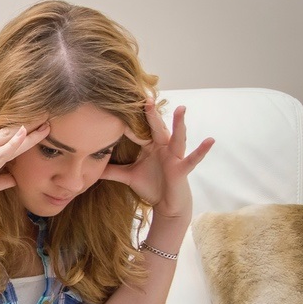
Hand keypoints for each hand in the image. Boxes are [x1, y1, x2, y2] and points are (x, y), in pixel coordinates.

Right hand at [0, 123, 49, 232]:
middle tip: (44, 121)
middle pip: (2, 134)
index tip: (33, 128)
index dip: (15, 132)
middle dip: (25, 127)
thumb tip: (13, 178)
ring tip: (46, 126)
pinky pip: (2, 152)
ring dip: (28, 134)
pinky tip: (27, 133)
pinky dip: (16, 142)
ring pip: (5, 140)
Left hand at [100, 99, 213, 219]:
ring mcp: (174, 156)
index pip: (138, 131)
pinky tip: (210, 140)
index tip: (119, 107)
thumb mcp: (128, 176)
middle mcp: (163, 147)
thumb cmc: (151, 186)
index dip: (129, 123)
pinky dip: (202, 150)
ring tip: (182, 108)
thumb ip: (112, 170)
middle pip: (156, 128)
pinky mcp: (182, 168)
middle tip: (146, 98)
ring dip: (179, 124)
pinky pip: (193, 158)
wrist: (167, 205)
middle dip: (151, 114)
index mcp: (150, 146)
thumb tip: (92, 167)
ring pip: (177, 137)